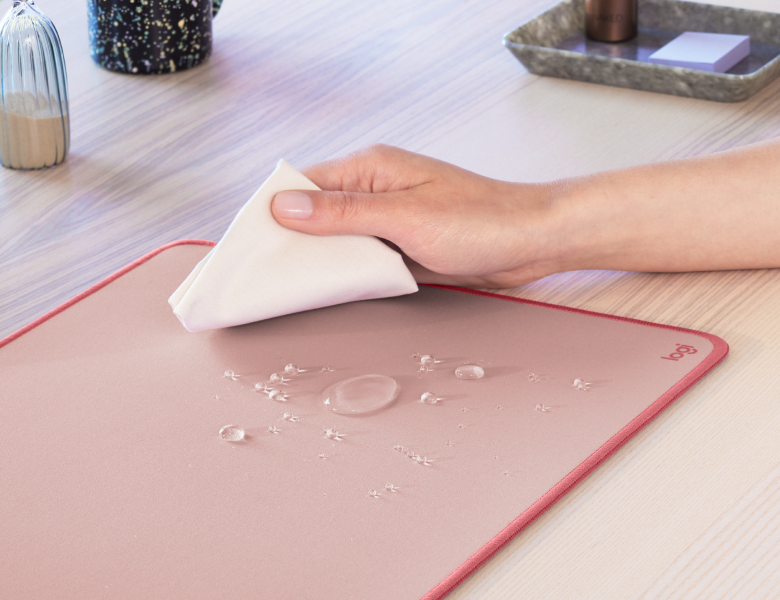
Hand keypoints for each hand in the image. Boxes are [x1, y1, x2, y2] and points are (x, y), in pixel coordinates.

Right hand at [271, 145, 568, 287]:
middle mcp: (375, 190)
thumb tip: (285, 206)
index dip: (271, 215)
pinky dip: (345, 275)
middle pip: (314, 217)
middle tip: (259, 278)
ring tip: (285, 291)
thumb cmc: (482, 222)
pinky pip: (361, 260)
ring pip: (336, 242)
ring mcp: (388, 219)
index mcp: (371, 168)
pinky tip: (330, 293)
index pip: (302, 187)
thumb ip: (344, 214)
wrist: (534, 241)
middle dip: (288, 245)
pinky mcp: (402, 246)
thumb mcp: (406, 218)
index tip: (244, 246)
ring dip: (317, 264)